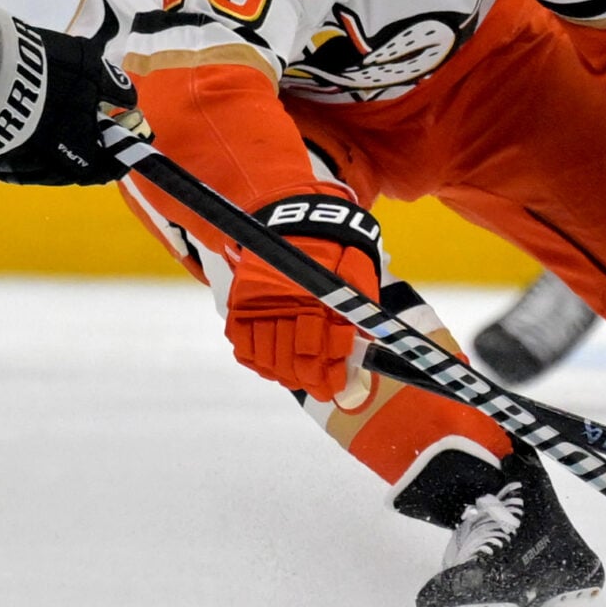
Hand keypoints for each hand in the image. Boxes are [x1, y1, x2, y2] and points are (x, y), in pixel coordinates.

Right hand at [0, 11, 130, 186]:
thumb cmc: (44, 74)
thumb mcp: (89, 66)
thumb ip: (113, 86)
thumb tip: (129, 101)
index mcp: (79, 154)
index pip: (107, 169)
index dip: (119, 158)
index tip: (124, 147)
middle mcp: (49, 169)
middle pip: (73, 170)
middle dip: (85, 154)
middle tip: (88, 134)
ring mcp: (15, 167)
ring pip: (42, 167)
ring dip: (54, 153)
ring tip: (55, 129)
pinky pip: (12, 160)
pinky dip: (24, 149)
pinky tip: (23, 131)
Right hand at [225, 192, 382, 398]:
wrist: (297, 216)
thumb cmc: (336, 249)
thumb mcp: (358, 273)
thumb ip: (358, 312)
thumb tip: (363, 350)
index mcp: (313, 295)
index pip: (318, 347)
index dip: (326, 374)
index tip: (334, 387)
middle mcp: (283, 301)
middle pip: (291, 358)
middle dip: (307, 379)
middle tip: (319, 390)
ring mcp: (258, 303)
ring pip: (265, 355)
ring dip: (283, 373)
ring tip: (297, 380)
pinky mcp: (241, 301)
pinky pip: (241, 342)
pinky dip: (256, 359)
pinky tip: (272, 366)